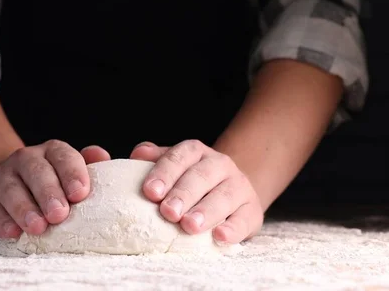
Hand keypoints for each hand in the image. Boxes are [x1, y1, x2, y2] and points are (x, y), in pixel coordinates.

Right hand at [0, 140, 109, 238]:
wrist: (2, 186)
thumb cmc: (48, 183)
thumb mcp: (68, 171)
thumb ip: (88, 165)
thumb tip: (102, 156)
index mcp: (51, 152)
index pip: (63, 156)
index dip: (72, 173)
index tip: (80, 193)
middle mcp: (26, 160)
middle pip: (37, 171)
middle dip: (49, 193)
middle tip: (59, 214)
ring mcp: (2, 177)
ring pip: (12, 189)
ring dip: (25, 209)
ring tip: (38, 227)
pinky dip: (1, 221)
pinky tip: (12, 232)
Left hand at [130, 140, 263, 243]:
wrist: (232, 191)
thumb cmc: (191, 180)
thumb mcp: (174, 166)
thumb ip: (154, 159)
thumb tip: (137, 155)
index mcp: (196, 152)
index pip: (180, 157)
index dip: (164, 173)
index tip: (150, 192)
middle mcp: (219, 164)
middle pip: (201, 176)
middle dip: (183, 194)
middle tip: (168, 212)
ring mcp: (239, 186)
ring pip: (224, 196)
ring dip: (206, 211)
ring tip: (189, 226)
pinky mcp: (252, 210)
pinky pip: (244, 218)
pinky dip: (233, 229)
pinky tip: (219, 237)